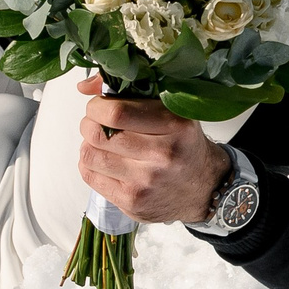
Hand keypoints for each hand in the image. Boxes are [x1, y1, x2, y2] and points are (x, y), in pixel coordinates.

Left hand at [76, 75, 228, 222]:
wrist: (204, 187)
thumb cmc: (183, 144)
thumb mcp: (172, 110)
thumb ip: (131, 91)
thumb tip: (84, 86)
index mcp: (176, 125)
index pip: (116, 112)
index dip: (97, 106)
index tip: (100, 106)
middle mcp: (163, 155)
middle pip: (97, 133)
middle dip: (90, 124)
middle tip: (98, 123)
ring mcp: (146, 182)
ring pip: (89, 155)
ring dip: (90, 145)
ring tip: (104, 144)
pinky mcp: (132, 201)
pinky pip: (90, 176)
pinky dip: (91, 165)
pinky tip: (107, 162)